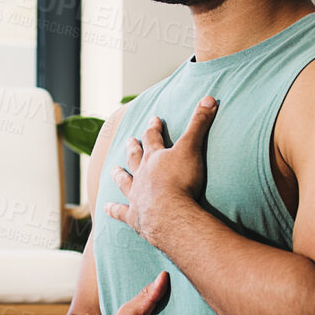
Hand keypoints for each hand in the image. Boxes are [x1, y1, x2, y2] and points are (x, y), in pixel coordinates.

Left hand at [105, 96, 215, 246]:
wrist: (169, 214)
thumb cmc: (181, 181)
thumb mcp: (192, 149)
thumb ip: (199, 124)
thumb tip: (209, 98)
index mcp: (155, 158)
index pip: (153, 138)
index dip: (154, 127)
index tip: (154, 119)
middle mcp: (142, 174)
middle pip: (135, 157)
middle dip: (134, 148)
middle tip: (129, 140)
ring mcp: (136, 195)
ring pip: (124, 182)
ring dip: (120, 175)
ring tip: (114, 170)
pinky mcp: (134, 216)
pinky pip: (120, 211)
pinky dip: (113, 210)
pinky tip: (106, 208)